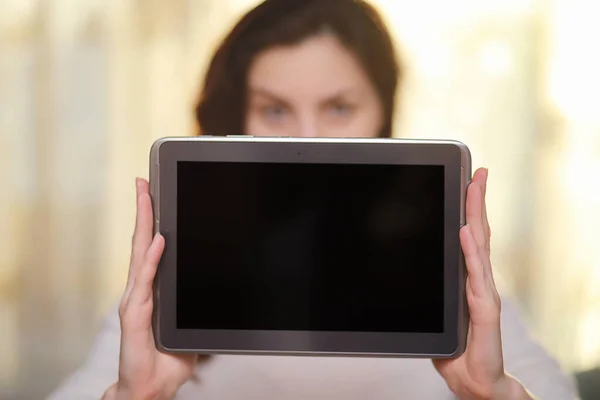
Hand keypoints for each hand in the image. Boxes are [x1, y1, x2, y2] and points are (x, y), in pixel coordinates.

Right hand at [104, 178, 197, 399]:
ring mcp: (136, 300)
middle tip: (143, 182)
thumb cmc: (167, 359)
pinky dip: (151, 260)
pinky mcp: (134, 316)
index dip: (153, 221)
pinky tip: (158, 241)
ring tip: (146, 197)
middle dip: (143, 211)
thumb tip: (224, 292)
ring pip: (139, 254)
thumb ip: (202, 306)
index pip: (152, 248)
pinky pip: (145, 283)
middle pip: (142, 242)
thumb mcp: (192, 325)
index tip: (154, 195)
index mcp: (153, 289)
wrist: (150, 388)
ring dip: (144, 225)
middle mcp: (141, 289)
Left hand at [433, 168, 532, 399]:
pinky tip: (464, 230)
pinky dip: (471, 252)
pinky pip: (475, 276)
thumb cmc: (456, 347)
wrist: (474, 380)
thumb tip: (404, 276)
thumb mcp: (436, 311)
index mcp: (467, 278)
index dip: (470, 210)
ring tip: (474, 187)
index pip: (470, 237)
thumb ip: (428, 292)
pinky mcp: (484, 310)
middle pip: (478, 233)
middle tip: (478, 172)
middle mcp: (478, 280)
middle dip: (477, 201)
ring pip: (480, 246)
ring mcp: (483, 292)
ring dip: (476, 215)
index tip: (468, 183)